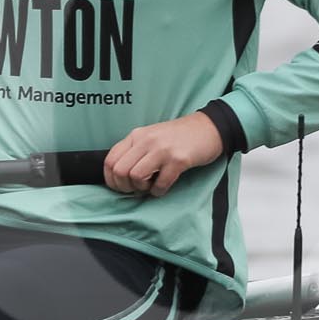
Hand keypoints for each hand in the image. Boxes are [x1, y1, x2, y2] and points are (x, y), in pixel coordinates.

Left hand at [104, 111, 223, 197]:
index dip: (111, 180)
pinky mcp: (178, 160)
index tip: (121, 186)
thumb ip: (135, 151)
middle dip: (125, 187)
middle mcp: (146, 140)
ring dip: (142, 189)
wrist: (208, 128)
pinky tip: (163, 187)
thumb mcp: (151, 137)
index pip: (110, 160)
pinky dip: (159, 191)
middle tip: (136, 189)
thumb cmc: (179, 136)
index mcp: (136, 135)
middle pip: (120, 171)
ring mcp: (162, 149)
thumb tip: (119, 176)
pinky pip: (160, 184)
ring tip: (151, 186)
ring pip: (136, 177)